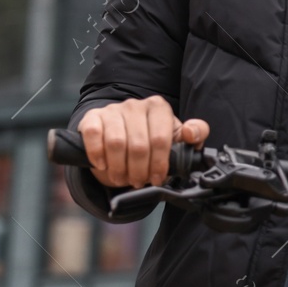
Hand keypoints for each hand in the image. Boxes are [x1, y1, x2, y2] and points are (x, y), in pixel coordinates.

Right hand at [77, 95, 209, 187]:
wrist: (122, 137)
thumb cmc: (152, 139)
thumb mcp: (176, 139)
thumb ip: (195, 134)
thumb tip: (191, 133)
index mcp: (158, 108)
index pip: (161, 139)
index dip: (159, 164)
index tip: (158, 178)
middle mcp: (135, 105)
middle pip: (139, 145)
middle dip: (139, 171)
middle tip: (139, 182)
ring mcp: (113, 110)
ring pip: (116, 143)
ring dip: (119, 168)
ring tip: (123, 178)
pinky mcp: (92, 117)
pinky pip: (94, 136)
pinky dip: (97, 154)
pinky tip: (103, 165)